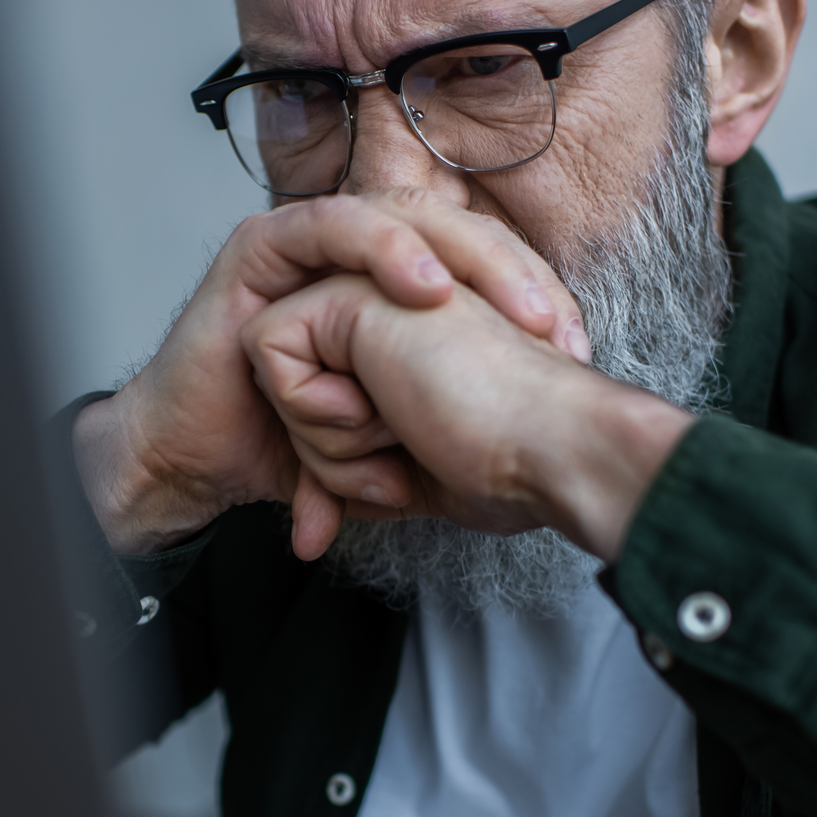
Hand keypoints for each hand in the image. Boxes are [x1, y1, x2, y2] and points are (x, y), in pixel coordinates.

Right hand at [71, 190, 591, 554]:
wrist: (200, 463)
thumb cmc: (286, 448)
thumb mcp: (394, 446)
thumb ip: (447, 438)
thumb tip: (521, 476)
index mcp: (396, 289)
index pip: (483, 267)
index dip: (536, 299)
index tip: (576, 352)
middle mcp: (359, 256)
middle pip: (457, 235)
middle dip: (515, 276)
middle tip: (555, 328)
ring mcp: (312, 244)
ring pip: (405, 218)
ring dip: (461, 258)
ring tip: (505, 306)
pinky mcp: (266, 245)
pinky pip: (335, 226)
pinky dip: (386, 252)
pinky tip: (425, 289)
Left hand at [241, 273, 696, 561]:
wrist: (551, 445)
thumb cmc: (504, 465)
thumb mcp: (405, 482)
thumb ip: (351, 484)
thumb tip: (307, 532)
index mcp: (408, 342)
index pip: (320, 417)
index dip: (339, 474)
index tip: (406, 488)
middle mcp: (389, 306)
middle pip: (291, 396)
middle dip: (329, 456)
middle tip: (406, 453)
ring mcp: (371, 285)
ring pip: (277, 378)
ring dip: (328, 438)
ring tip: (406, 426)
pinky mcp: (349, 284)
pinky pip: (264, 349)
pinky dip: (309, 405)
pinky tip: (385, 400)